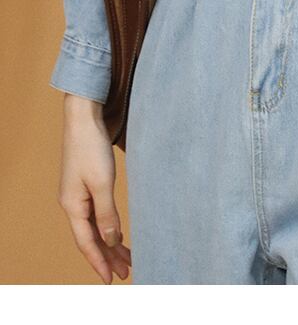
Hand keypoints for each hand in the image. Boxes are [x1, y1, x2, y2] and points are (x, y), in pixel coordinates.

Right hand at [57, 94, 131, 283]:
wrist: (84, 117)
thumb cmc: (91, 147)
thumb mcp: (102, 183)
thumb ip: (107, 214)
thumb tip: (111, 240)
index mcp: (73, 206)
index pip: (86, 243)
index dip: (99, 262)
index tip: (111, 279)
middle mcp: (73, 203)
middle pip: (91, 237)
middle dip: (108, 256)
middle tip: (126, 271)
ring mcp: (78, 194)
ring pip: (95, 226)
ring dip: (110, 242)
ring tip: (127, 257)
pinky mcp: (86, 183)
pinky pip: (96, 213)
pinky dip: (107, 225)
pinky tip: (117, 232)